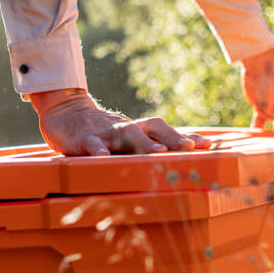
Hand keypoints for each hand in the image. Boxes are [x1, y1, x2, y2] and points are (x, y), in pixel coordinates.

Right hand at [29, 89, 208, 156]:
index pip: (166, 129)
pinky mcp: (83, 138)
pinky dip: (98, 151)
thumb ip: (149, 145)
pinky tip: (104, 159)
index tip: (208, 145)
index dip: (187, 136)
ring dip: (143, 142)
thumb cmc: (103, 131)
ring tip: (157, 153)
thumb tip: (183, 156)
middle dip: (172, 137)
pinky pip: (92, 144)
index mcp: (137, 128)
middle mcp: (125, 127)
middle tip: (189, 148)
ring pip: (126, 133)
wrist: (65, 113)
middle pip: (152, 127)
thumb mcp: (126, 137)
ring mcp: (105, 132)